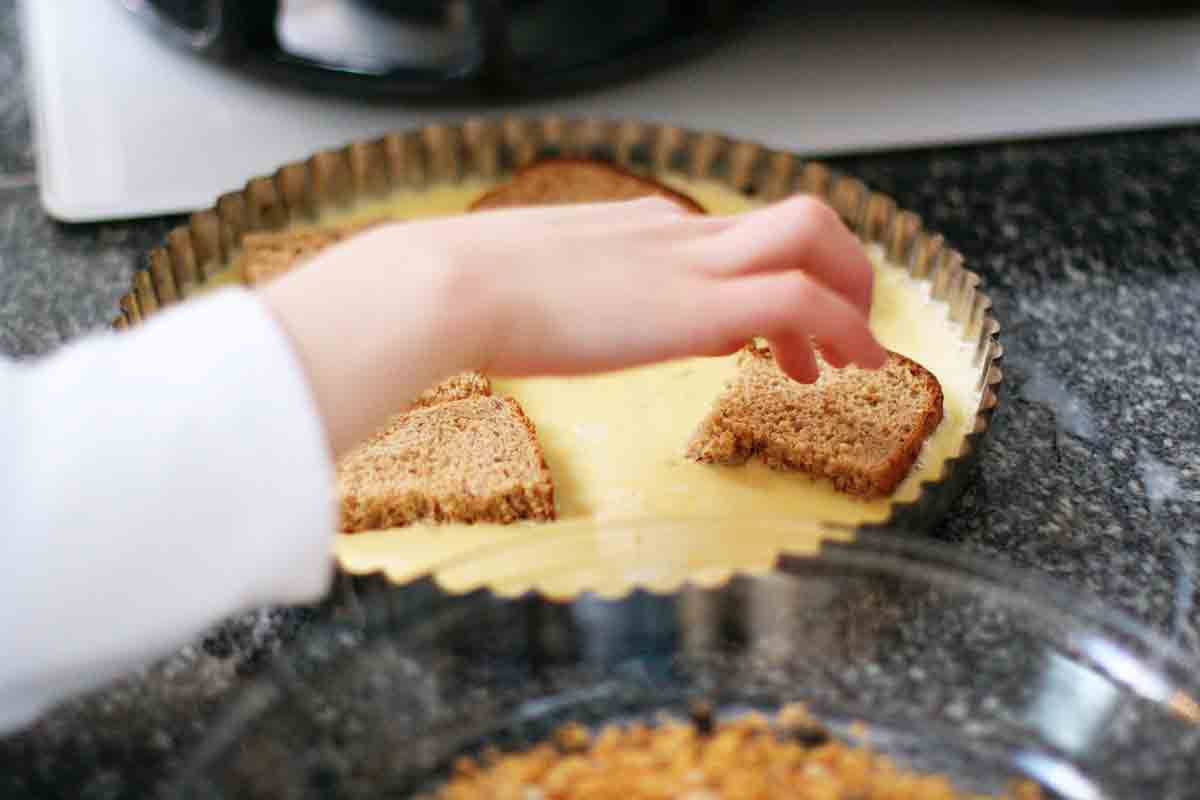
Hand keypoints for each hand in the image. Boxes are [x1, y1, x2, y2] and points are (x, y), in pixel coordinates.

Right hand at [262, 195, 885, 455]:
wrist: (443, 288)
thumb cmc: (463, 296)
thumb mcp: (531, 288)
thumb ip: (571, 299)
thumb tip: (589, 326)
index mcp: (639, 230)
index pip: (736, 237)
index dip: (772, 280)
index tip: (777, 337)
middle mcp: (677, 234)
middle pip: (797, 216)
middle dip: (843, 270)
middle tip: (848, 333)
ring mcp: (689, 263)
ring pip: (815, 238)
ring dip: (854, 297)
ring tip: (860, 357)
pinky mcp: (697, 306)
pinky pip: (802, 300)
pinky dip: (840, 331)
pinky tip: (840, 374)